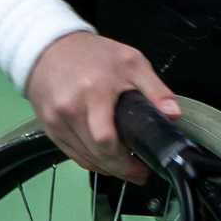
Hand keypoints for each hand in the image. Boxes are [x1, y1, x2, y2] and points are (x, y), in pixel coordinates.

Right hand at [22, 32, 178, 181]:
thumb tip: (172, 114)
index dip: (125, 161)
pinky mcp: (49, 128)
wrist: (50, 48)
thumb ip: (155, 89)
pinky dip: (90, 160)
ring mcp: (56, 121)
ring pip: (84, 158)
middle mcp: (70, 110)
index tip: (143, 166)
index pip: (105, 140)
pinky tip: (104, 158)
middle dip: (120, 169)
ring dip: (106, 167)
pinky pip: (72, 154)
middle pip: (96, 154)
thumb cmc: (92, 54)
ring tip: (124, 165)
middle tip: (138, 172)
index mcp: (94, 92)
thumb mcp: (131, 62)